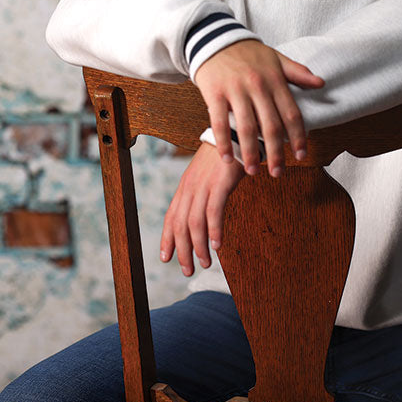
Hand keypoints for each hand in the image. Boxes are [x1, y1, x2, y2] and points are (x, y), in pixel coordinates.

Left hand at [160, 142, 244, 275]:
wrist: (235, 131)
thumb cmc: (224, 155)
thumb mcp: (207, 174)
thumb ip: (202, 192)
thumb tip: (203, 213)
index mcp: (185, 185)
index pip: (171, 216)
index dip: (167, 239)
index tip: (166, 258)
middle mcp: (190, 187)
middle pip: (180, 225)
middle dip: (182, 251)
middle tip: (188, 270)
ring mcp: (204, 185)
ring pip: (194, 222)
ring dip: (199, 247)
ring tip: (205, 264)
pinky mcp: (220, 183)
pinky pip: (213, 211)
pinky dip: (214, 231)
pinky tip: (217, 246)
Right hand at [194, 40, 323, 176]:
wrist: (215, 38)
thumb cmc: (248, 53)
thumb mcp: (276, 58)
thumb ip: (298, 72)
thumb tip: (321, 83)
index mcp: (275, 80)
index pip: (291, 113)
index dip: (298, 136)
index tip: (301, 155)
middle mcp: (257, 86)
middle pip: (270, 126)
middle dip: (276, 153)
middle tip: (278, 173)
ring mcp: (235, 90)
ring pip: (246, 128)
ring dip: (250, 153)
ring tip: (253, 171)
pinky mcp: (215, 93)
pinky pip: (220, 123)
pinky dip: (224, 143)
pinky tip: (228, 159)